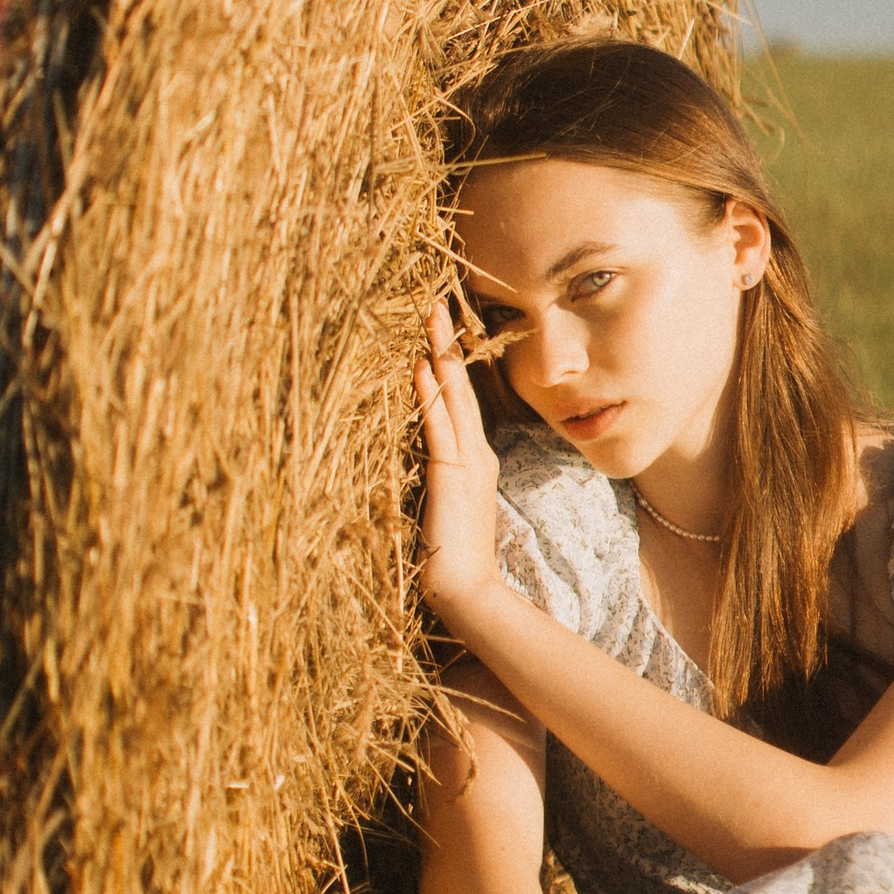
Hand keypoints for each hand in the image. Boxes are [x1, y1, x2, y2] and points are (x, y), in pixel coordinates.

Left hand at [416, 293, 504, 631]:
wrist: (467, 591)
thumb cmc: (451, 558)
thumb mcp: (445, 509)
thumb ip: (440, 481)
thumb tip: (426, 465)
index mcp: (472, 460)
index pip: (460, 400)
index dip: (451, 362)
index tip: (439, 327)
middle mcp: (473, 453)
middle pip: (460, 386)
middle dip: (447, 343)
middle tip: (437, 301)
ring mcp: (465, 462)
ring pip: (453, 396)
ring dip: (440, 355)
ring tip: (431, 317)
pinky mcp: (452, 475)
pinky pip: (440, 426)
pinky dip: (431, 395)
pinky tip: (420, 367)